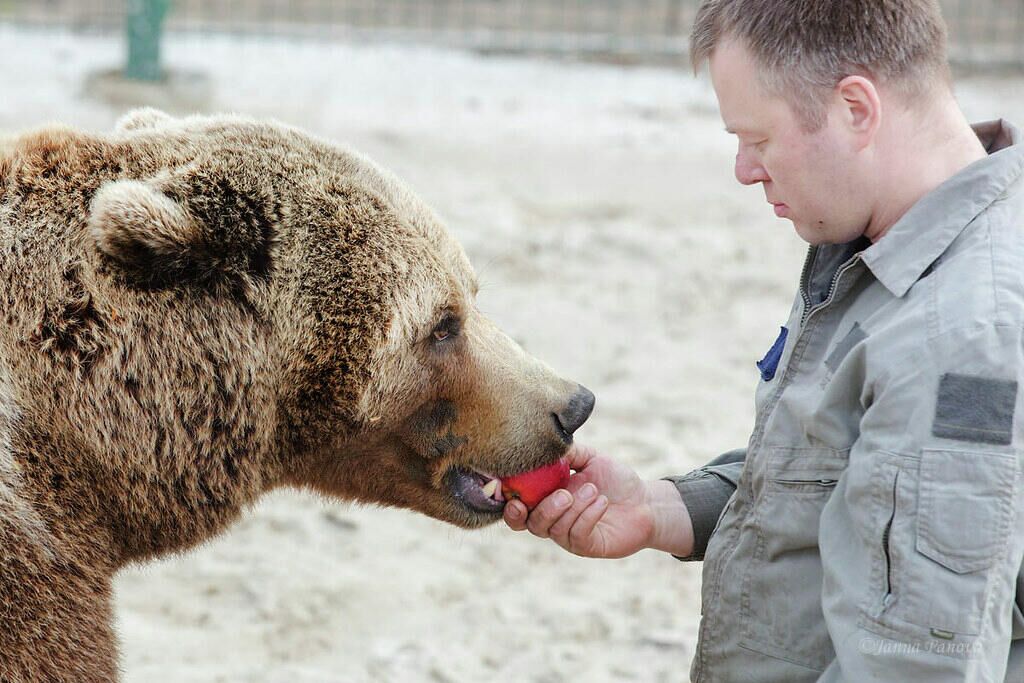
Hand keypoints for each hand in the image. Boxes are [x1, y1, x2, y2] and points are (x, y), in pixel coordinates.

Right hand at [502, 443, 658, 558]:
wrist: (645, 501)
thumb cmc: (615, 480)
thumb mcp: (591, 459)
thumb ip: (568, 453)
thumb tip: (547, 444)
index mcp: (547, 500)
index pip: (518, 509)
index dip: (509, 506)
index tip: (513, 496)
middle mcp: (554, 521)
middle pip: (531, 524)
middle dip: (544, 509)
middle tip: (564, 494)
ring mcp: (569, 536)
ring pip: (555, 529)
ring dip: (574, 508)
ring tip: (594, 490)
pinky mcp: (587, 546)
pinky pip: (577, 535)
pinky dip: (588, 516)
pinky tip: (602, 502)